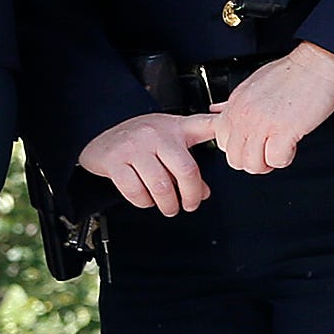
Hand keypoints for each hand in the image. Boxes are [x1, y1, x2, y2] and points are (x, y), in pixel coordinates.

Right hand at [78, 112, 217, 217]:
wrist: (99, 136)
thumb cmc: (139, 139)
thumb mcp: (169, 138)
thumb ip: (190, 162)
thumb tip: (204, 192)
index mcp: (174, 127)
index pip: (207, 127)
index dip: (224, 136)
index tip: (234, 151)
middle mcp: (155, 134)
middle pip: (185, 171)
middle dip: (190, 196)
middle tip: (189, 205)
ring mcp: (134, 147)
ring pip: (161, 186)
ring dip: (167, 204)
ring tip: (168, 206)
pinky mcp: (115, 162)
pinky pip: (136, 191)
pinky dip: (144, 202)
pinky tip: (146, 199)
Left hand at [195, 44, 333, 175]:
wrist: (317, 63)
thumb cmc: (292, 73)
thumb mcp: (252, 83)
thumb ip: (233, 102)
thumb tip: (217, 111)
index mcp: (236, 104)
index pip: (220, 140)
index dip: (237, 147)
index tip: (250, 144)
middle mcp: (245, 114)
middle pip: (234, 158)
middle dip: (252, 161)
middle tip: (267, 150)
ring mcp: (262, 123)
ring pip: (252, 164)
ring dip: (268, 162)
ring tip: (279, 148)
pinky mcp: (284, 130)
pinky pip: (276, 160)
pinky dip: (285, 158)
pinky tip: (291, 145)